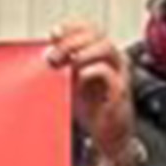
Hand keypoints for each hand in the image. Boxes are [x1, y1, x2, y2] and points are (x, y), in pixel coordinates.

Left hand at [48, 21, 135, 161]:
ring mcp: (119, 73)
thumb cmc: (92, 110)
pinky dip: (90, 72)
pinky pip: (107, 72)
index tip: (54, 34)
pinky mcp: (120, 90)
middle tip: (54, 55)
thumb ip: (63, 67)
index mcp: (101, 54)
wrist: (107, 138)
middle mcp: (113, 59)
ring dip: (81, 52)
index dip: (71, 27)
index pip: (89, 28)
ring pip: (105, 47)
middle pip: (96, 34)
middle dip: (71, 41)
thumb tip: (45, 53)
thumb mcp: (71, 84)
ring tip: (65, 63)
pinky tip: (78, 79)